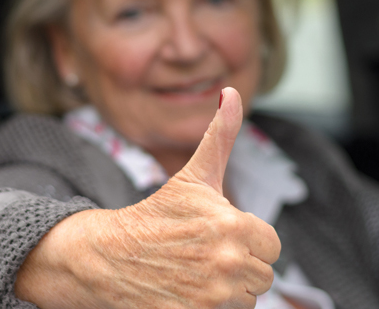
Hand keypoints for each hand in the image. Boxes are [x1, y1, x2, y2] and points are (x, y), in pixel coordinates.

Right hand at [16, 87, 280, 308]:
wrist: (105, 258)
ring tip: (193, 277)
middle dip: (238, 269)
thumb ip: (220, 135)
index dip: (248, 240)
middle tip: (201, 257)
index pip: (272, 245)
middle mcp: (228, 263)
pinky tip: (188, 296)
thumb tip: (232, 91)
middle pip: (262, 277)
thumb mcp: (192, 176)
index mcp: (233, 225)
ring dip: (226, 294)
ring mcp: (213, 298)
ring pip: (247, 302)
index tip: (218, 236)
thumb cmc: (154, 216)